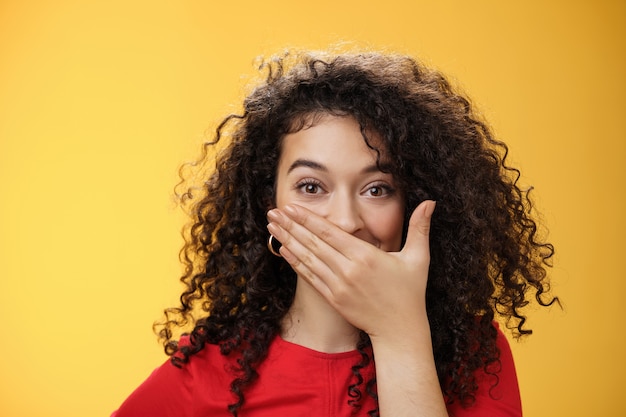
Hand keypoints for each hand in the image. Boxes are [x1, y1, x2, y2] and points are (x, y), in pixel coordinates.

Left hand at [266, 200, 435, 340]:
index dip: (308, 219)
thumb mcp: (419, 259)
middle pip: (313, 243)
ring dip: (287, 241)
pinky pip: (310, 277)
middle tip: (272, 212)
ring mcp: (338, 285)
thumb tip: (431, 201)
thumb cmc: (410, 293)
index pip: (330, 232)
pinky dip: (295, 262)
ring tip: (271, 227)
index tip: (291, 207)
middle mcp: (348, 270)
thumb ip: (420, 228)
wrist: (400, 331)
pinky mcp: (333, 298)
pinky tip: (283, 250)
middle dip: (291, 226)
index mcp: (365, 256)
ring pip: (308, 258)